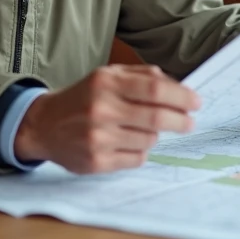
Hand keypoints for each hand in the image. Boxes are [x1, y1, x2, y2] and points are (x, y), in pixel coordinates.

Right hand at [14, 64, 200, 174]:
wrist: (43, 126)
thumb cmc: (82, 98)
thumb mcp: (107, 76)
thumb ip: (142, 76)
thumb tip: (178, 86)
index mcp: (106, 83)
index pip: (155, 89)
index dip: (181, 97)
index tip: (196, 102)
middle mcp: (101, 110)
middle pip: (157, 118)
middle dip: (180, 121)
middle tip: (189, 122)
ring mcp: (98, 138)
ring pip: (149, 140)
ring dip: (154, 135)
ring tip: (141, 129)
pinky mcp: (97, 162)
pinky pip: (136, 159)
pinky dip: (140, 151)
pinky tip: (127, 143)